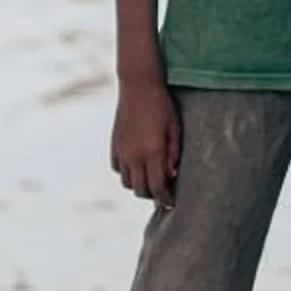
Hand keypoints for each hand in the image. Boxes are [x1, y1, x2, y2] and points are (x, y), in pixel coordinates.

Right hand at [111, 77, 182, 205]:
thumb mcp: (175, 128)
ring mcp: (122, 151)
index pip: (158, 187)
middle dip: (153, 195)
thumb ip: (173, 154)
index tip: (171, 203)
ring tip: (150, 179)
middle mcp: (135, 156)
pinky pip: (118, 169)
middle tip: (162, 192)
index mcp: (153, 152)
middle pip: (141, 190)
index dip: (165, 198)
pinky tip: (137, 166)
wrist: (138, 87)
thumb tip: (172, 175)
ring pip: (127, 183)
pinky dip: (127, 173)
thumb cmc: (162, 106)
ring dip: (139, 185)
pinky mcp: (114, 145)